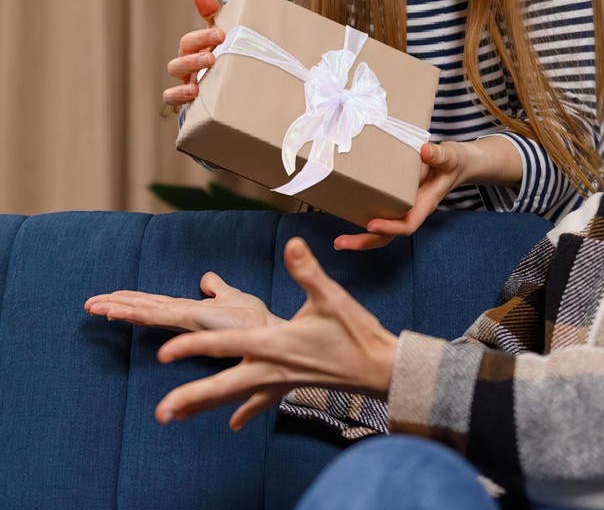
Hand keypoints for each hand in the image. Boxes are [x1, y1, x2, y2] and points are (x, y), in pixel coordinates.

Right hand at [85, 272, 271, 331]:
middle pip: (145, 308)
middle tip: (90, 304)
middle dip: (118, 305)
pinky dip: (136, 312)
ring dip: (120, 308)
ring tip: (95, 306)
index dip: (133, 300)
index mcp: (191, 310)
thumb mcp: (232, 296)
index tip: (110, 297)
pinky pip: (158, 315)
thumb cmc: (254, 320)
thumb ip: (217, 288)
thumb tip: (206, 278)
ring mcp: (185, 318)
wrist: (268, 331)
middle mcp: (185, 315)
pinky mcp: (190, 320)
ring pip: (146, 311)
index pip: (156, 304)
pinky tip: (118, 310)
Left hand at [154, 237, 397, 429]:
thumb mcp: (331, 296)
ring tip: (175, 417)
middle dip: (191, 398)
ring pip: (234, 398)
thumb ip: (307, 270)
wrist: (378, 368)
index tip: (164, 353)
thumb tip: (292, 244)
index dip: (193, 347)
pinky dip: (244, 412)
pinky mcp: (290, 385)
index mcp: (275, 343)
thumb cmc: (355, 332)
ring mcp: (280, 381)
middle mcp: (272, 366)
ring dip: (205, 406)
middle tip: (160, 413)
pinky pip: (261, 403)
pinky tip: (233, 424)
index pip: (226, 346)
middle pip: (223, 386)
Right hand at [163, 0, 224, 106]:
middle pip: (181, 57)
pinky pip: (171, 98)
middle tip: (212, 58)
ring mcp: (187, 81)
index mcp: (196, 48)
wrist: (241, 88)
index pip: (192, 40)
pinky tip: (192, 95)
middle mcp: (188, 63)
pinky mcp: (189, 100)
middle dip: (194, 56)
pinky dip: (177, 95)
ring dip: (186, 74)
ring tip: (200, 80)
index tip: (221, 35)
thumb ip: (212, 13)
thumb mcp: (223, 35)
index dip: (203, 37)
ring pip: (175, 74)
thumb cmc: (228, 55)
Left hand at [334, 141, 466, 250]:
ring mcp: (402, 208)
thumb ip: (440, 155)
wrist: (456, 165)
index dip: (390, 227)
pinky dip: (362, 218)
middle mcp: (412, 210)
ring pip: (382, 230)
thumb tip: (425, 151)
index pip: (408, 223)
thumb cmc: (453, 162)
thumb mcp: (450, 156)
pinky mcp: (395, 200)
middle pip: (389, 235)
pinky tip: (344, 215)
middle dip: (365, 242)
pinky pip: (379, 214)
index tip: (372, 225)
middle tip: (340, 243)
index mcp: (425, 204)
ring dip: (361, 238)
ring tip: (338, 241)